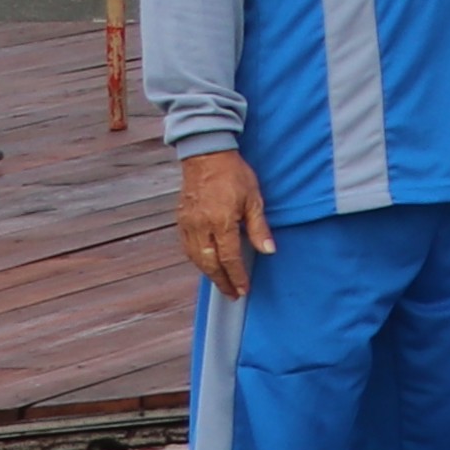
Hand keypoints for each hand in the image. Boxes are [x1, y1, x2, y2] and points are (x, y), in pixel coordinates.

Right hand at [177, 150, 273, 297]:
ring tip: (222, 283)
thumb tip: (268, 250)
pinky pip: (187, 248)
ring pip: (196, 259)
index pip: (229, 258)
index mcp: (221, 222)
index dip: (237, 276)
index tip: (244, 290)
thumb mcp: (254, 199)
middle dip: (222, 281)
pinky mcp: (180, 221)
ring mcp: (188, 225)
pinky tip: (207, 264)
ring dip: (209, 273)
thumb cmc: (233, 175)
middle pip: (210, 264)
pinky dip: (197, 260)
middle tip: (233, 294)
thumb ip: (259, 228)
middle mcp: (201, 227)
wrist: (206, 156)